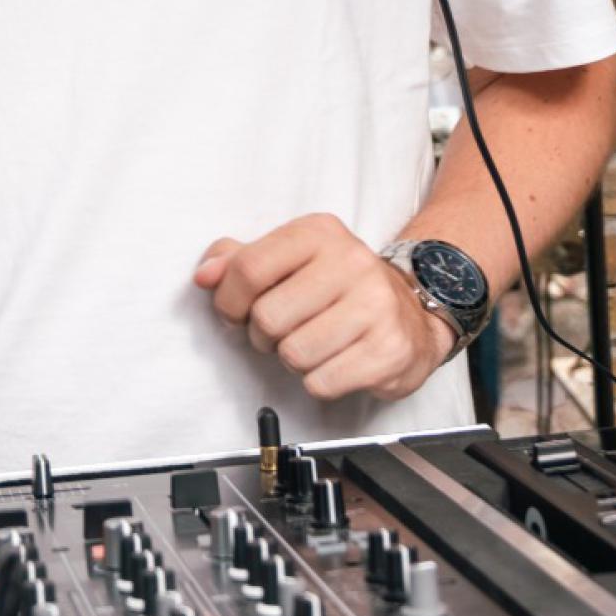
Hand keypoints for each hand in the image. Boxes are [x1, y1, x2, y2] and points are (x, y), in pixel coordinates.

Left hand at [194, 214, 455, 401]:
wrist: (410, 312)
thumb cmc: (337, 286)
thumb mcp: (290, 259)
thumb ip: (240, 261)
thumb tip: (204, 275)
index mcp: (319, 232)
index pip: (249, 268)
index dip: (229, 301)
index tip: (235, 312)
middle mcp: (351, 262)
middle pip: (268, 317)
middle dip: (264, 335)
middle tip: (283, 331)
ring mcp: (375, 305)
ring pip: (294, 354)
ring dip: (292, 360)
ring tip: (312, 344)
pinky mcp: (389, 350)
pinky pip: (322, 382)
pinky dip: (318, 382)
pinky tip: (335, 362)